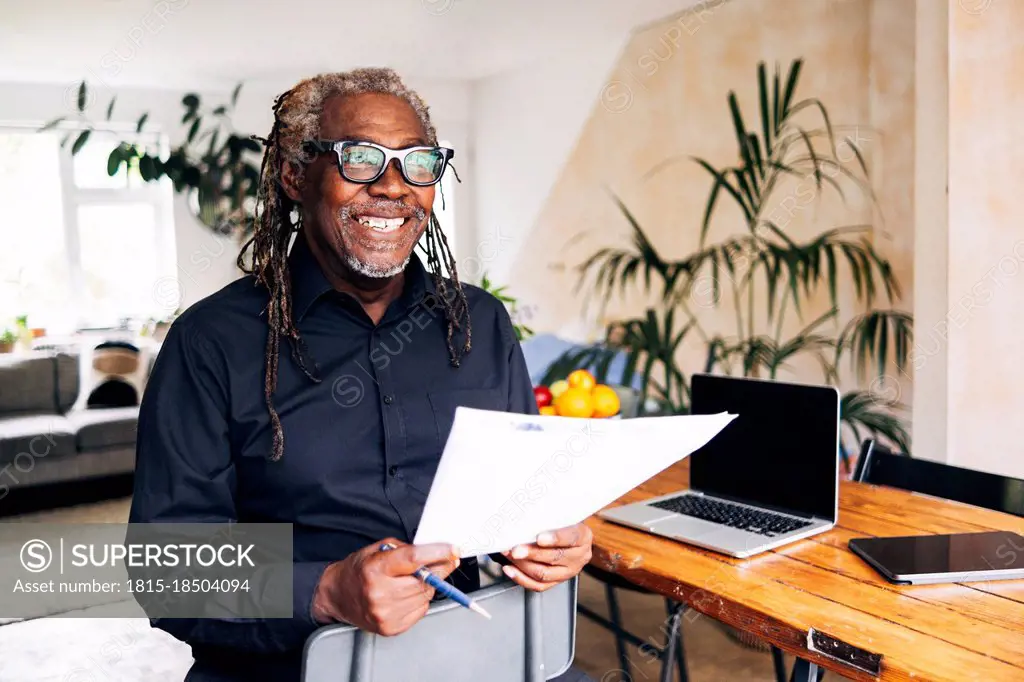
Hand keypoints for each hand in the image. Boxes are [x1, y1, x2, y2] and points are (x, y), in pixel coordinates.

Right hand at [311, 538, 458, 635]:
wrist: (337, 595)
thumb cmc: (358, 570)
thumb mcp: (377, 550)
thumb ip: (406, 549)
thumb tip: (436, 552)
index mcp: (376, 569)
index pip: (414, 559)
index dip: (438, 553)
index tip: (454, 550)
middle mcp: (379, 593)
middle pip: (424, 581)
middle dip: (438, 570)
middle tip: (441, 562)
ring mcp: (385, 614)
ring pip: (425, 597)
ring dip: (427, 586)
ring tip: (410, 581)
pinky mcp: (390, 628)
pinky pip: (420, 611)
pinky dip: (419, 601)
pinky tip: (405, 595)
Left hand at [501, 522, 592, 591]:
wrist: (568, 534)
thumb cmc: (562, 522)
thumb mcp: (562, 515)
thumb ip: (549, 517)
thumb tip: (527, 516)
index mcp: (583, 537)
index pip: (571, 538)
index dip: (555, 538)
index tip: (539, 538)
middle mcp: (579, 556)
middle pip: (554, 557)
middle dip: (531, 553)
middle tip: (516, 549)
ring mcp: (568, 572)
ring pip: (544, 574)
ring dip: (523, 565)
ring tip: (509, 555)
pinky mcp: (557, 582)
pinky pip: (538, 586)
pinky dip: (521, 578)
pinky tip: (510, 569)